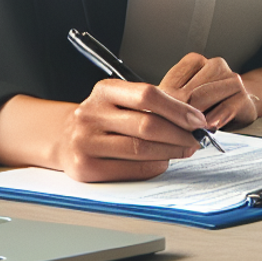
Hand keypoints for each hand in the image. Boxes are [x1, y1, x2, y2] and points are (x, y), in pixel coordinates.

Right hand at [56, 80, 208, 182]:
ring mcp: (85, 142)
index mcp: (104, 90)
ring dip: (170, 151)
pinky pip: (129, 169)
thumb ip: (150, 105)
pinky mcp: (84, 168)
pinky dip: (153, 167)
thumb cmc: (102, 118)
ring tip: (185, 149)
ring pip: (140, 149)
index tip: (199, 120)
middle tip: (198, 139)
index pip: (148, 95)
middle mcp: (91, 114)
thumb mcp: (119, 100)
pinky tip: (163, 162)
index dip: (179, 109)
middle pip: (147, 125)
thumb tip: (193, 120)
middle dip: (180, 134)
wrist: (62, 138)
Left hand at [160, 53, 259, 130]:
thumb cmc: (207, 101)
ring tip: (186, 131)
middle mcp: (216, 65)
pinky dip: (217, 117)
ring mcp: (233, 80)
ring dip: (195, 117)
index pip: (174, 82)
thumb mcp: (184, 96)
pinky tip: (209, 126)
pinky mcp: (245, 97)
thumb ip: (169, 100)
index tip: (155, 118)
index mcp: (195, 61)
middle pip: (190, 91)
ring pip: (207, 96)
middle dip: (177, 113)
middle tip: (167, 130)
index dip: (162, 104)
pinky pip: (228, 107)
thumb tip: (151, 113)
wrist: (240, 102)